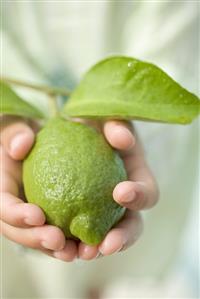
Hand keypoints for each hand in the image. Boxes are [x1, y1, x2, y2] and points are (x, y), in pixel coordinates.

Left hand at [0, 117, 158, 261]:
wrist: (72, 132)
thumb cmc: (93, 123)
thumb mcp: (106, 118)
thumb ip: (116, 125)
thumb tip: (122, 140)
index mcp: (136, 177)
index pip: (148, 193)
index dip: (140, 196)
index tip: (119, 193)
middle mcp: (124, 199)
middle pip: (132, 225)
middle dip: (122, 238)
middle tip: (104, 245)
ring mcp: (104, 210)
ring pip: (106, 237)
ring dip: (95, 249)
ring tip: (79, 254)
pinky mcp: (83, 215)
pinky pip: (81, 234)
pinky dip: (73, 243)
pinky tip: (59, 245)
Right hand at [0, 117, 67, 257]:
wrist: (43, 143)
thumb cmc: (27, 134)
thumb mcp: (15, 126)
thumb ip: (13, 131)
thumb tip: (21, 146)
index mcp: (1, 187)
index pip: (1, 205)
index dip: (14, 213)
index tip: (37, 215)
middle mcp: (13, 205)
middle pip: (17, 231)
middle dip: (35, 239)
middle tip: (57, 241)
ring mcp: (31, 214)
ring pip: (38, 238)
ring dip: (55, 249)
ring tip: (75, 253)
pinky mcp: (51, 217)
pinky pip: (59, 234)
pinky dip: (70, 242)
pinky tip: (87, 246)